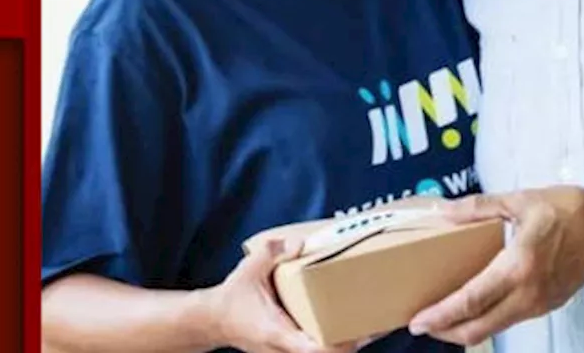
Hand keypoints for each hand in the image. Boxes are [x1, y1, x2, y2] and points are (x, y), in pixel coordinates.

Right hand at [200, 239, 374, 352]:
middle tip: (373, 326)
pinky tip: (344, 327)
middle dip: (349, 344)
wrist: (210, 321)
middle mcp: (283, 347)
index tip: (357, 334)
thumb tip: (299, 243)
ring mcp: (284, 351)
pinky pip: (312, 350)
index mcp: (277, 331)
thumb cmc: (230, 298)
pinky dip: (330, 342)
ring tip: (366, 326)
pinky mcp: (285, 349)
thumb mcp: (249, 269)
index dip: (337, 345)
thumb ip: (272, 253)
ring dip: (342, 345)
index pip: (312, 349)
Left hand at [407, 187, 583, 346]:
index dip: (440, 315)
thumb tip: (444, 210)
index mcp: (518, 266)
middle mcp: (527, 293)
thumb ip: (480, 207)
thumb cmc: (573, 210)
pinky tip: (475, 307)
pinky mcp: (547, 305)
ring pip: (494, 328)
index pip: (470, 300)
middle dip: (446, 331)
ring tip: (442, 318)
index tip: (417, 321)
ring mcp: (539, 303)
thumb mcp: (523, 200)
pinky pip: (510, 319)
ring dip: (465, 328)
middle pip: (478, 328)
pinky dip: (486, 320)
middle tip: (421, 325)